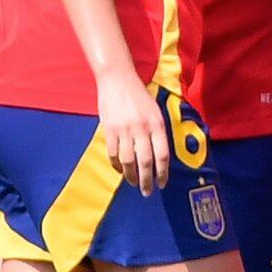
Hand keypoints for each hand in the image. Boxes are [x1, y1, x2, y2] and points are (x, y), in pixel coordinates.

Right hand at [95, 67, 169, 192]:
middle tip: (147, 191)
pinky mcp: (109, 130)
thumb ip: (157, 131)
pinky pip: (112, 154)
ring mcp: (124, 130)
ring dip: (131, 176)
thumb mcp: (154, 111)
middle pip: (145, 162)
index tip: (162, 184)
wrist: (117, 79)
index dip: (163, 173)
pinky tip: (120, 170)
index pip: (162, 155)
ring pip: (128, 161)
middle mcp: (141, 129)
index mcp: (156, 124)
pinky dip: (116, 165)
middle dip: (146, 180)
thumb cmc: (138, 95)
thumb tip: (158, 156)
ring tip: (132, 183)